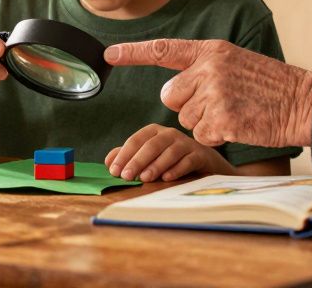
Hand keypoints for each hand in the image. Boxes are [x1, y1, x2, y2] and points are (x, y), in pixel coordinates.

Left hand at [105, 39, 311, 147]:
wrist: (304, 103)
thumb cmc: (271, 86)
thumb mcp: (235, 63)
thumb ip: (203, 70)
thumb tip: (171, 93)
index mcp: (211, 51)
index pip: (165, 50)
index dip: (134, 52)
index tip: (108, 53)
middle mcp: (208, 68)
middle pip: (170, 96)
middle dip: (187, 105)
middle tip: (220, 103)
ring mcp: (214, 94)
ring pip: (185, 119)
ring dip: (205, 123)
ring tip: (235, 112)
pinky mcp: (221, 120)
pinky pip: (199, 135)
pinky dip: (216, 137)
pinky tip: (238, 125)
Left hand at [105, 124, 231, 181]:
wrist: (203, 161)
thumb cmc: (170, 159)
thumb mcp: (149, 156)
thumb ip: (128, 156)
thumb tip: (108, 162)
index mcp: (154, 132)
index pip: (136, 140)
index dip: (124, 155)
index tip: (114, 171)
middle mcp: (169, 134)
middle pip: (151, 145)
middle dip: (137, 160)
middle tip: (126, 176)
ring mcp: (185, 143)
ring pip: (169, 152)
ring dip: (155, 165)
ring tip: (144, 178)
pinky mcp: (199, 155)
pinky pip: (187, 161)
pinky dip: (176, 169)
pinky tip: (167, 178)